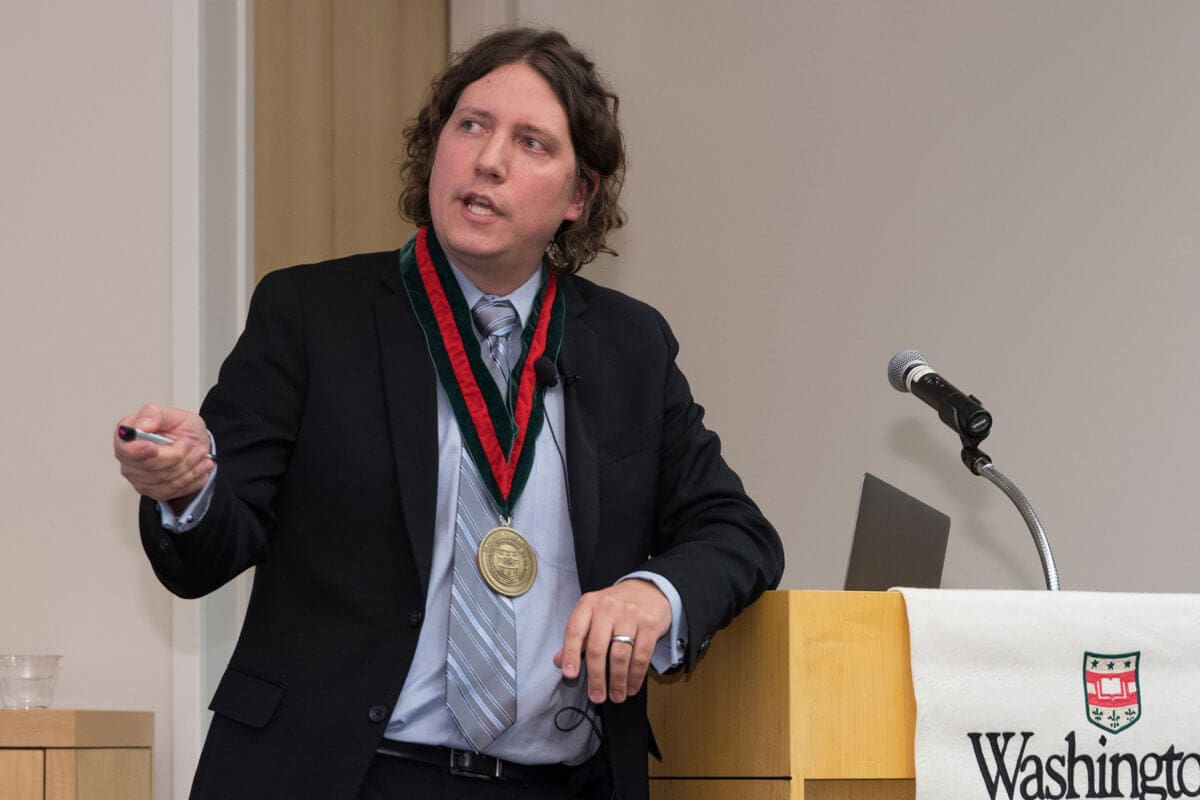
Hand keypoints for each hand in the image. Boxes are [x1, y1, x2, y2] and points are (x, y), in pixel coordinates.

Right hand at [114, 403, 212, 511]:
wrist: (197, 448)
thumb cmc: (184, 431)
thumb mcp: (176, 415)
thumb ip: (156, 414)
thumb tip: (142, 424)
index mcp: (129, 436)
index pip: (124, 447)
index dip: (137, 450)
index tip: (152, 447)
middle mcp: (129, 458)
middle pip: (147, 466)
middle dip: (176, 455)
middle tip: (189, 444)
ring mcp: (138, 476)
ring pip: (163, 478)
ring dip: (187, 465)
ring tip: (199, 453)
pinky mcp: (152, 490)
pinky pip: (172, 489)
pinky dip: (191, 477)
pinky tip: (199, 466)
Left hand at [554, 578, 670, 703]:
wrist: (648, 590)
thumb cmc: (616, 607)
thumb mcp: (592, 615)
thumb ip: (576, 638)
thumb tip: (558, 662)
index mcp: (589, 604)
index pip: (575, 631)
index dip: (570, 654)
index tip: (569, 675)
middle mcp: (608, 607)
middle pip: (597, 648)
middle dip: (596, 677)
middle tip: (597, 696)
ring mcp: (630, 615)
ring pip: (620, 655)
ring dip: (617, 681)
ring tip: (616, 695)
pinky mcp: (649, 624)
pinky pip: (641, 655)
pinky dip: (636, 676)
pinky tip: (631, 686)